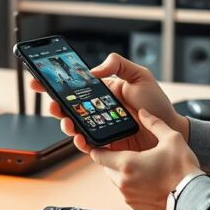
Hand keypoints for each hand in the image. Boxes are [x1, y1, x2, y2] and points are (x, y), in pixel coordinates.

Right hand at [29, 53, 190, 153]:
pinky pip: (88, 145)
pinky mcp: (106, 145)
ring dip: (65, 123)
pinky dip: (80, 142)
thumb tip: (94, 70)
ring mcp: (100, 128)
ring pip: (74, 126)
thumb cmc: (157, 103)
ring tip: (66, 121)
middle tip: (51, 102)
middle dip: (54, 104)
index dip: (56, 83)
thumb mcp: (140, 75)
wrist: (169, 129)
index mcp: (103, 91)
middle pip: (68, 107)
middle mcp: (98, 110)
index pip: (75, 86)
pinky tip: (79, 138)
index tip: (40, 79)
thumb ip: (119, 64)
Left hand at [89, 110, 201, 209]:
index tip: (99, 142)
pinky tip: (148, 178)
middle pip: (106, 167)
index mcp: (127, 164)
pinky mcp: (136, 206)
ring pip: (117, 180)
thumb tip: (143, 113)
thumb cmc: (183, 170)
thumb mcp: (171, 138)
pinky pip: (127, 191)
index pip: (97, 155)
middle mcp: (123, 182)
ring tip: (142, 164)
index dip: (96, 147)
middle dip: (113, 158)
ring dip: (123, 172)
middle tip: (128, 151)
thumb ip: (154, 123)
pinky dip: (132, 184)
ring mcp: (129, 196)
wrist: (193, 198)